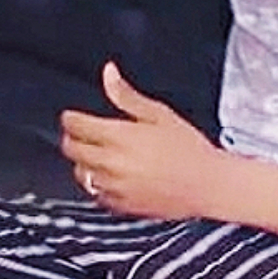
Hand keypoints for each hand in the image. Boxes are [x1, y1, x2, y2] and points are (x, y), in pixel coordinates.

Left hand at [60, 62, 227, 218]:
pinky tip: (113, 176)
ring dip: (83, 162)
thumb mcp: (160, 114)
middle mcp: (111, 163)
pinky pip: (95, 194)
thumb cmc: (188, 149)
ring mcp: (114, 187)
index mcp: (119, 136)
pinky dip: (97, 184)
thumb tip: (108, 72)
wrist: (207, 185)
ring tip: (100, 156)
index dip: (70, 118)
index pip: (75, 125)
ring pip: (79, 173)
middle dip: (73, 138)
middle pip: (71, 149)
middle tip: (84, 134)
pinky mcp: (120, 206)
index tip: (73, 116)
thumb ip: (127, 95)